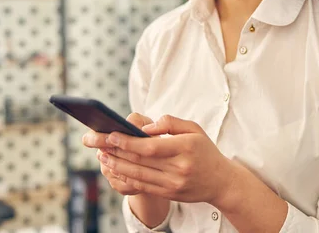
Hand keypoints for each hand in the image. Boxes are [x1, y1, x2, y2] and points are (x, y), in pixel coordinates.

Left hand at [91, 115, 236, 206]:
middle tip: (97, 143)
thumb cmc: (205, 151)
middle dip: (115, 151)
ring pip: (138, 175)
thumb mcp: (194, 129)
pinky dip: (126, 178)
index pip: (150, 146)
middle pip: (140, 160)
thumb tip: (145, 127)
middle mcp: (179, 168)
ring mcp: (173, 183)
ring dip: (116, 166)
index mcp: (186, 148)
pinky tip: (115, 170)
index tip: (111, 135)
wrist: (221, 181)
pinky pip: (143, 186)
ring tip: (102, 156)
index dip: (127, 141)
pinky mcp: (169, 194)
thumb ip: (170, 123)